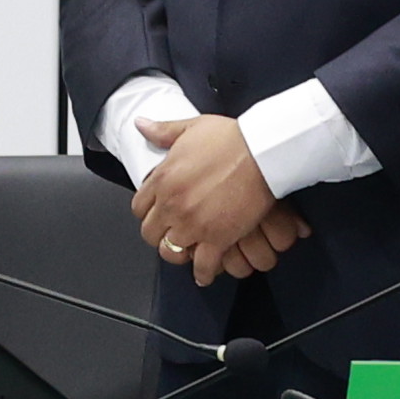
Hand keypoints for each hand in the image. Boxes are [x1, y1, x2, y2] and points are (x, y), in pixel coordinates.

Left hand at [130, 112, 302, 283]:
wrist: (260, 151)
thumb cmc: (230, 138)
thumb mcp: (189, 127)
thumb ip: (162, 131)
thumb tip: (141, 124)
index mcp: (162, 179)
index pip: (139, 207)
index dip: (148, 212)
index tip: (157, 214)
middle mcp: (172, 205)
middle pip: (151, 233)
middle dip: (159, 235)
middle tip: (171, 234)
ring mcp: (193, 224)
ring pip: (171, 252)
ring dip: (178, 254)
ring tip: (187, 253)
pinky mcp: (218, 238)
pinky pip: (203, 265)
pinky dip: (203, 273)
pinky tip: (205, 274)